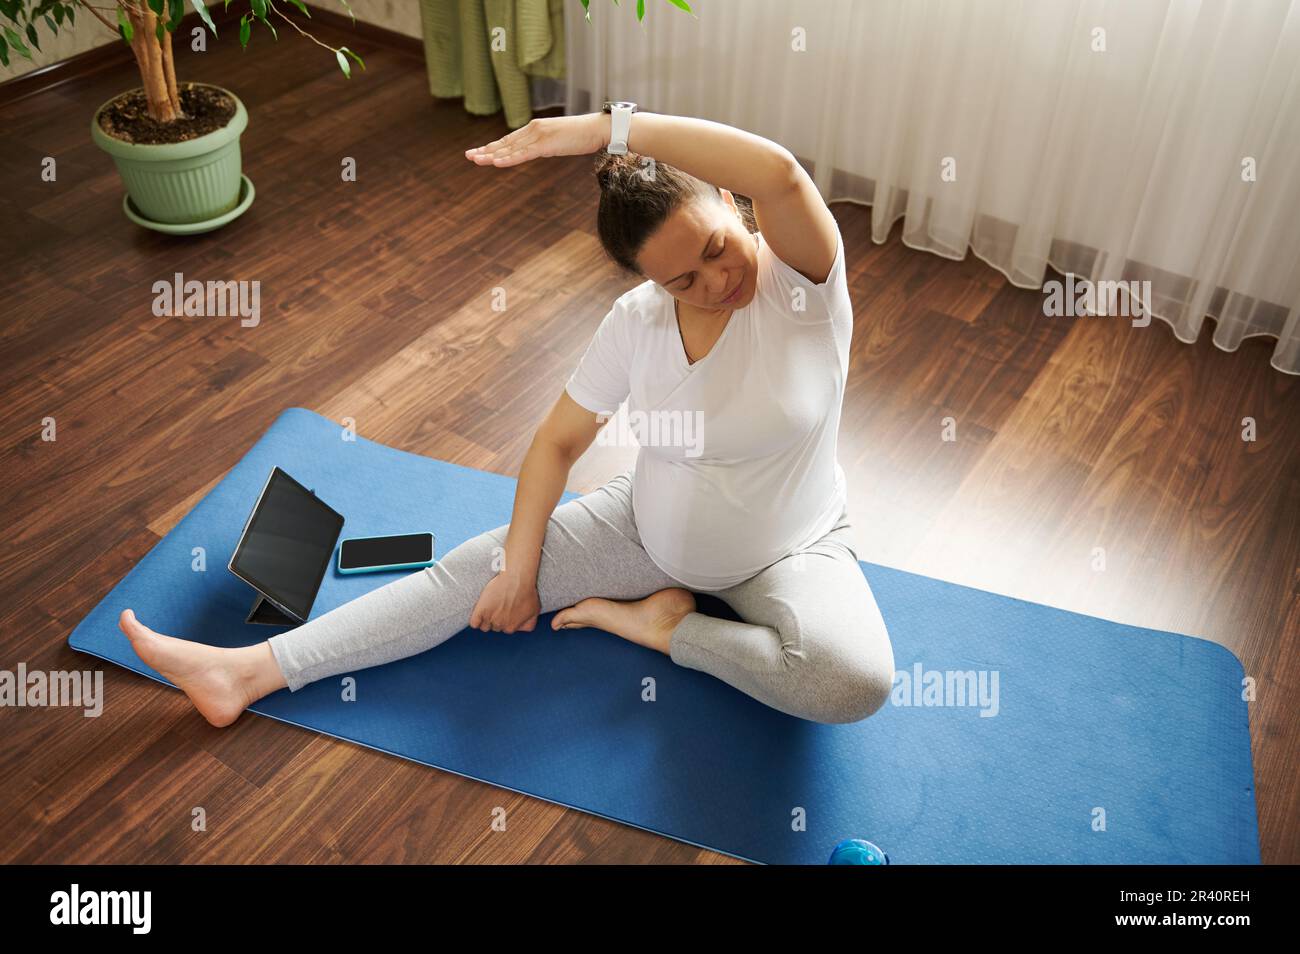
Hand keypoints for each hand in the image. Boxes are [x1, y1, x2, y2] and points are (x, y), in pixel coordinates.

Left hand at [464, 114, 608, 167]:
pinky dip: (508, 159)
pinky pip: (523, 154)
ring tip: (475, 160)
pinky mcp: (546, 144)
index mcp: (536, 129)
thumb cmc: (583, 135)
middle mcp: (533, 130)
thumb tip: (540, 149)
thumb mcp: (559, 140)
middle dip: (486, 150)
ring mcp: (538, 136)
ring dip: (491, 155)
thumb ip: (547, 144)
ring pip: (510, 148)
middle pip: (505, 143)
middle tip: (468, 156)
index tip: (479, 152)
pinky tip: (496, 163)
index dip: (493, 146)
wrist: (598, 128)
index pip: (510, 140)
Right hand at [469, 570, 540, 633]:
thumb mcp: (535, 611)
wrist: (516, 579)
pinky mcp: (481, 610)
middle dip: (496, 619)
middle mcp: (500, 625)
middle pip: (494, 627)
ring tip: (490, 608)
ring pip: (484, 626)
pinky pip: (474, 623)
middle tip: (499, 607)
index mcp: (512, 627)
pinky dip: (476, 620)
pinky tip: (480, 613)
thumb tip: (521, 629)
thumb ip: (528, 624)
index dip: (505, 619)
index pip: (505, 629)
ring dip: (486, 619)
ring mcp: (490, 618)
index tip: (505, 611)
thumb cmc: (527, 592)